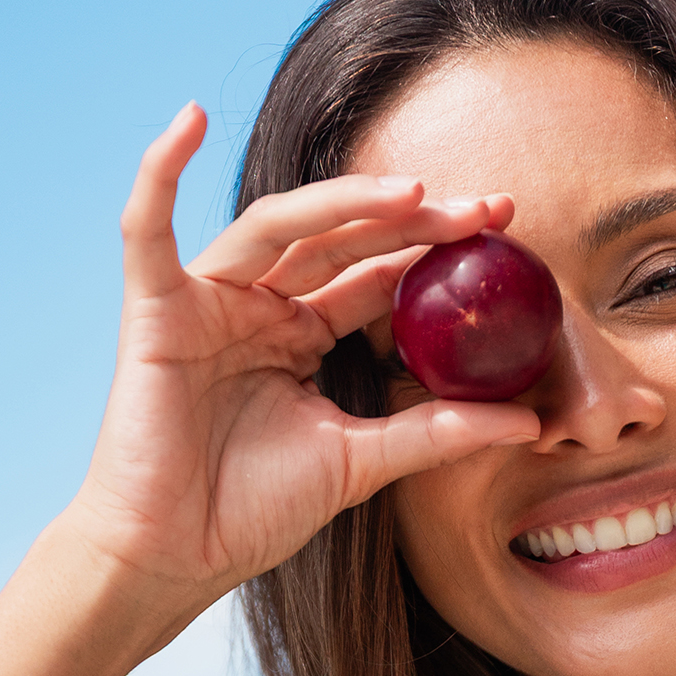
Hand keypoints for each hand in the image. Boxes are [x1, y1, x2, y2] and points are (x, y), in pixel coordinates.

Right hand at [63, 103, 538, 622]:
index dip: (436, 249)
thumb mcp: (362, 465)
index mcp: (304, 334)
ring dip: (341, 201)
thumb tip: (530, 425)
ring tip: (411, 192)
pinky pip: (146, 229)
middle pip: (340, 240)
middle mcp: (259, 306)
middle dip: (412, 218)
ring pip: (277, 226)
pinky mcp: (154, 311)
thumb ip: (437, 435)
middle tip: (484, 208)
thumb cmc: (254, 513)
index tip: (503, 231)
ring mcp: (207, 302)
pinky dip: (159, 172)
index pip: (377, 275)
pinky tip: (186, 119)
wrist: (175, 556)